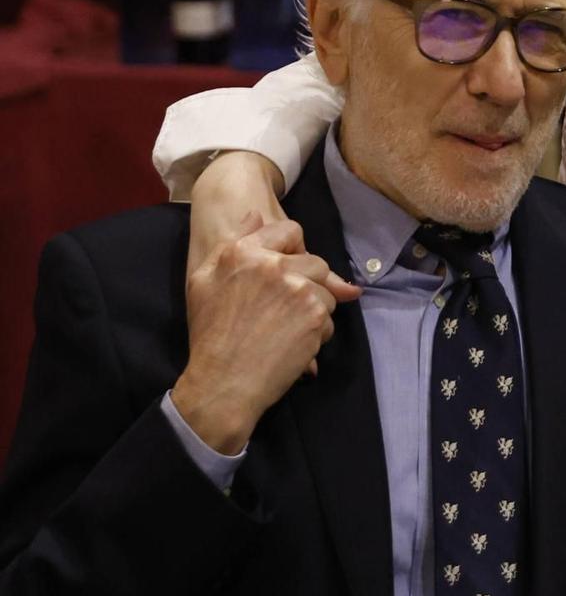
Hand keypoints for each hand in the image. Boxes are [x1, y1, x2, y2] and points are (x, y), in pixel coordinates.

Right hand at [188, 152, 354, 375]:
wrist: (224, 381)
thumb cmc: (210, 335)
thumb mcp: (205, 282)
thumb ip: (234, 244)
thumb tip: (255, 214)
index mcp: (243, 252)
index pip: (289, 230)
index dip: (294, 249)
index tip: (287, 272)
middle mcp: (272, 265)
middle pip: (315, 262)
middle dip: (307, 284)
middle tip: (283, 311)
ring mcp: (298, 288)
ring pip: (326, 290)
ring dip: (313, 309)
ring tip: (285, 330)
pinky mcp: (316, 313)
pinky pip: (330, 315)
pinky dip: (317, 331)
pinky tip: (294, 344)